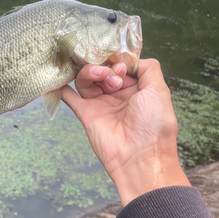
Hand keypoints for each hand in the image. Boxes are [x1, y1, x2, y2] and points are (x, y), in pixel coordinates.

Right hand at [60, 59, 190, 205]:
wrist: (140, 157)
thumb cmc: (154, 124)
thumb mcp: (159, 90)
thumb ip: (148, 69)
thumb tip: (130, 60)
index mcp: (136, 89)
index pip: (121, 65)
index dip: (120, 61)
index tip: (122, 66)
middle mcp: (117, 95)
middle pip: (102, 70)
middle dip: (106, 66)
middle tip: (114, 75)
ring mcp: (100, 105)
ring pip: (86, 80)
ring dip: (90, 72)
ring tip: (101, 76)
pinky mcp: (86, 115)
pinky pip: (70, 98)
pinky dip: (62, 88)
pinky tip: (59, 79)